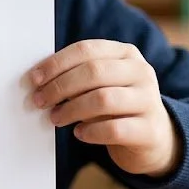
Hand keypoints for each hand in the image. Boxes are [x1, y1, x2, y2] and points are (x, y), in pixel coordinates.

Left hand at [27, 40, 181, 177]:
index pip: (86, 49)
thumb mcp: (101, 85)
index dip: (56, 63)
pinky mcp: (150, 130)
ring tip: (56, 118)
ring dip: (71, 109)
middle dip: (60, 86)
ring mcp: (149, 100)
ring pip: (103, 99)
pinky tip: (79, 133)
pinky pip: (114, 129)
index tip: (34, 79)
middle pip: (93, 72)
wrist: (153, 138)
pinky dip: (90, 131)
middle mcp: (141, 72)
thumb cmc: (116, 107)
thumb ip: (76, 77)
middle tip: (40, 101)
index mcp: (125, 53)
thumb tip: (38, 82)